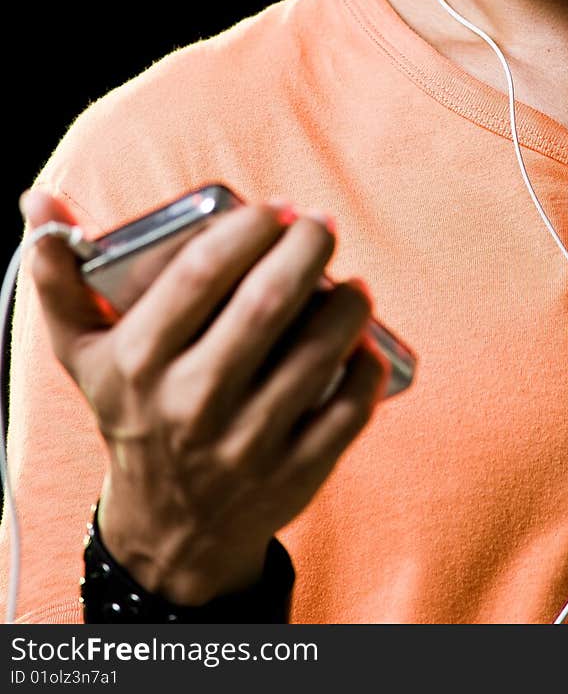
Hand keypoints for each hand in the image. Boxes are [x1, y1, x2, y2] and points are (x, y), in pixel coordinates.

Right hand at [22, 188, 388, 604]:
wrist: (168, 526)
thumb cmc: (133, 411)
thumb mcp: (84, 352)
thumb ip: (59, 277)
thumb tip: (38, 203)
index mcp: (137, 363)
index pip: (198, 275)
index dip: (243, 230)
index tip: (272, 207)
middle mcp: (190, 404)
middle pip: (265, 306)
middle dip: (304, 249)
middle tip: (319, 224)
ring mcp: (245, 444)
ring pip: (315, 355)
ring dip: (346, 304)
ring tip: (349, 281)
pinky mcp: (294, 474)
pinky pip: (348, 410)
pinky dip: (367, 368)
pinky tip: (366, 341)